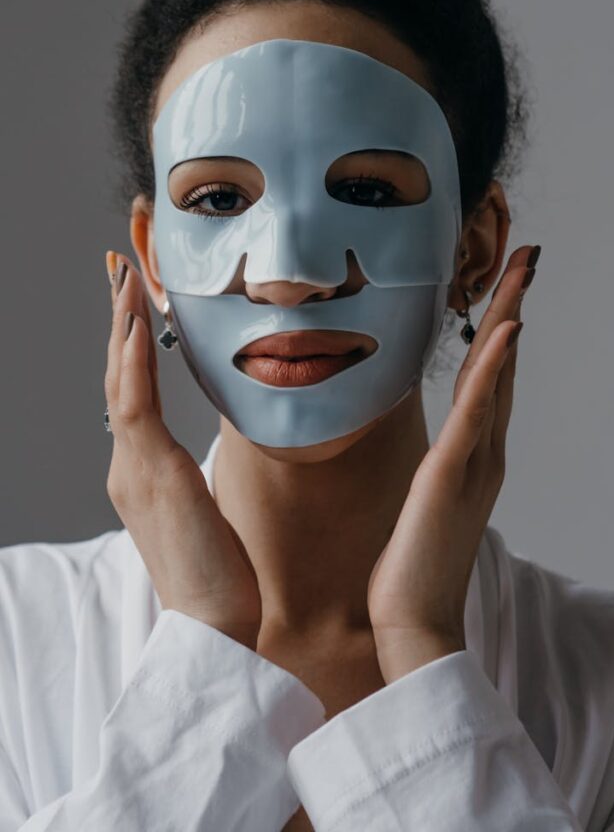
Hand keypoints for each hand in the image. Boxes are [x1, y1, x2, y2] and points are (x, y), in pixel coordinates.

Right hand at [103, 251, 261, 649]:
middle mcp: (129, 464)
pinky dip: (133, 362)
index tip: (135, 299)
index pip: (133, 392)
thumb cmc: (217, 573)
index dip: (131, 343)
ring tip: (125, 276)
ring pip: (122, 382)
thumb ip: (192, 477)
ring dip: (123, 324)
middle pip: (119, 376)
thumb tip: (200, 458)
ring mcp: (135, 469)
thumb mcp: (203, 510)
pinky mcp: (152, 476)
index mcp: (142, 470)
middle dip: (119, 318)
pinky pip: (137, 407)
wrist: (214, 625)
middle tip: (120, 266)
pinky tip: (136, 324)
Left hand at [367, 244, 538, 682]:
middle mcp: (484, 453)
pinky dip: (495, 367)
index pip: (492, 380)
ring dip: (510, 318)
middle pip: (504, 366)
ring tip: (523, 271)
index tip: (507, 287)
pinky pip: (478, 411)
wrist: (412, 623)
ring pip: (498, 376)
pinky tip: (508, 329)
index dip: (501, 330)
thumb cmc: (411, 566)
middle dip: (514, 307)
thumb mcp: (424, 503)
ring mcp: (474, 462)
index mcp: (475, 456)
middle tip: (527, 257)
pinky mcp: (452, 475)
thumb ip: (436, 469)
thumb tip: (432, 451)